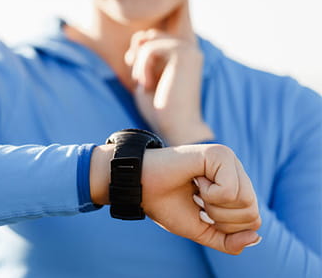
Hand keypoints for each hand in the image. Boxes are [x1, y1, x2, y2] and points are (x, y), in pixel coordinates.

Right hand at [90, 143, 260, 254]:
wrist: (138, 186)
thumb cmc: (165, 203)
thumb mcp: (200, 229)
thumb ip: (227, 240)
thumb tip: (256, 237)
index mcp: (233, 186)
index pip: (252, 220)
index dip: (226, 227)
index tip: (201, 211)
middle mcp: (235, 171)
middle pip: (252, 213)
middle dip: (222, 219)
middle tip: (198, 201)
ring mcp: (229, 160)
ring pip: (246, 202)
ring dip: (215, 206)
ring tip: (196, 190)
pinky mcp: (219, 154)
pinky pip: (230, 191)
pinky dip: (210, 195)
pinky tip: (195, 179)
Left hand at [125, 0, 212, 144]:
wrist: (175, 129)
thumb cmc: (160, 109)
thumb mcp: (146, 77)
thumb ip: (144, 56)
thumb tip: (142, 36)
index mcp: (182, 55)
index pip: (175, 20)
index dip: (172, 12)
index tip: (167, 22)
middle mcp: (189, 48)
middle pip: (149, 34)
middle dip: (136, 53)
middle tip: (139, 78)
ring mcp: (189, 49)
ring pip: (148, 41)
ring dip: (138, 64)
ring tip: (144, 84)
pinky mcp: (184, 54)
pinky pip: (150, 48)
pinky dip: (141, 67)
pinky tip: (146, 85)